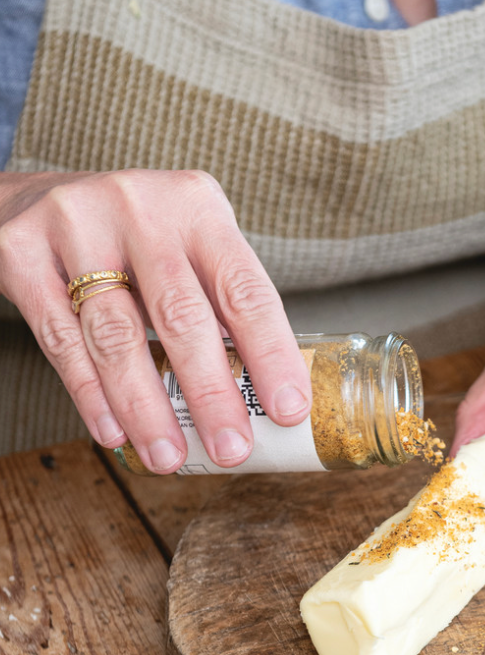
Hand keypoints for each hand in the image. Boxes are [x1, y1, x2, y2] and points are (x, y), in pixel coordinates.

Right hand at [0, 170, 311, 472]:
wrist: (34, 197)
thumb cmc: (133, 239)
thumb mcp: (187, 245)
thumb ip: (220, 304)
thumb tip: (266, 397)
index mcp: (197, 205)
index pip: (244, 289)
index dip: (270, 353)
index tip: (288, 410)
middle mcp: (139, 206)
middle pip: (181, 315)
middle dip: (210, 394)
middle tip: (231, 450)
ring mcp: (75, 224)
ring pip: (117, 334)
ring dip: (146, 408)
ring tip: (168, 457)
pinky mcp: (21, 253)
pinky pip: (62, 339)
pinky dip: (91, 395)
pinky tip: (114, 433)